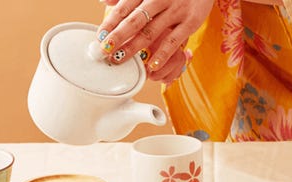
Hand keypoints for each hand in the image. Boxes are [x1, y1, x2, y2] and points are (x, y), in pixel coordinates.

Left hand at [98, 0, 213, 81]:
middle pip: (134, 20)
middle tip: (104, 50)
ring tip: (120, 59)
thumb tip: (104, 1)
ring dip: (134, 48)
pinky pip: (173, 41)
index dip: (111, 22)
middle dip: (118, 37)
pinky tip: (151, 65)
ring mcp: (176, 10)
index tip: (100, 36)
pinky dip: (161, 55)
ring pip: (151, 32)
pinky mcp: (191, 22)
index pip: (124, 7)